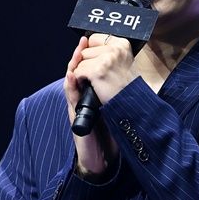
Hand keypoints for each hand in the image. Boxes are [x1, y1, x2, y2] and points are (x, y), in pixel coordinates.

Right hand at [64, 36, 122, 178]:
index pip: (87, 70)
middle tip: (82, 43)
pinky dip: (71, 87)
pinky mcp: (76, 118)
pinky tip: (72, 76)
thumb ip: (114, 92)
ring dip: (73, 67)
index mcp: (92, 95)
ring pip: (71, 83)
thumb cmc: (108, 133)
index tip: (89, 40)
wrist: (101, 159)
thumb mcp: (114, 108)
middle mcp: (82, 99)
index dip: (88, 55)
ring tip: (77, 53)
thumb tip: (127, 72)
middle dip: (80, 57)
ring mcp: (78, 108)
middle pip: (77, 72)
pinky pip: (72, 100)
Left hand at [73, 33, 137, 103]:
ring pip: (80, 62)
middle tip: (101, 74)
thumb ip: (106, 50)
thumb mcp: (122, 61)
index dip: (93, 53)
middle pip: (85, 51)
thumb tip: (84, 40)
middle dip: (88, 63)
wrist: (131, 104)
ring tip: (98, 80)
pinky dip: (81, 81)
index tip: (100, 62)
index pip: (93, 39)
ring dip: (84, 73)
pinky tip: (92, 85)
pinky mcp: (96, 71)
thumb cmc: (126, 85)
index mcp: (122, 44)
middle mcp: (115, 49)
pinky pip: (78, 72)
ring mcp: (106, 60)